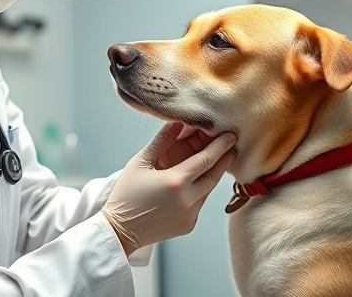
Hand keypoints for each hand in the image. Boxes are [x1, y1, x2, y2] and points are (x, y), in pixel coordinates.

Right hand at [102, 122, 236, 254]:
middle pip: (214, 175)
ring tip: (214, 159)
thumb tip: (177, 121)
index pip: (206, 159)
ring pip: (208, 190)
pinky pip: (199, 203)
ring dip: (211, 174)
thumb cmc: (126, 194)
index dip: (220, 146)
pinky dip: (199, 190)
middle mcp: (187, 200)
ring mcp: (190, 215)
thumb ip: (162, 141)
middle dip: (224, 159)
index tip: (231, 135)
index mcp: (175, 182)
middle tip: (232, 145)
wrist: (120, 230)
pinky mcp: (189, 225)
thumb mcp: (141, 162)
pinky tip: (193, 182)